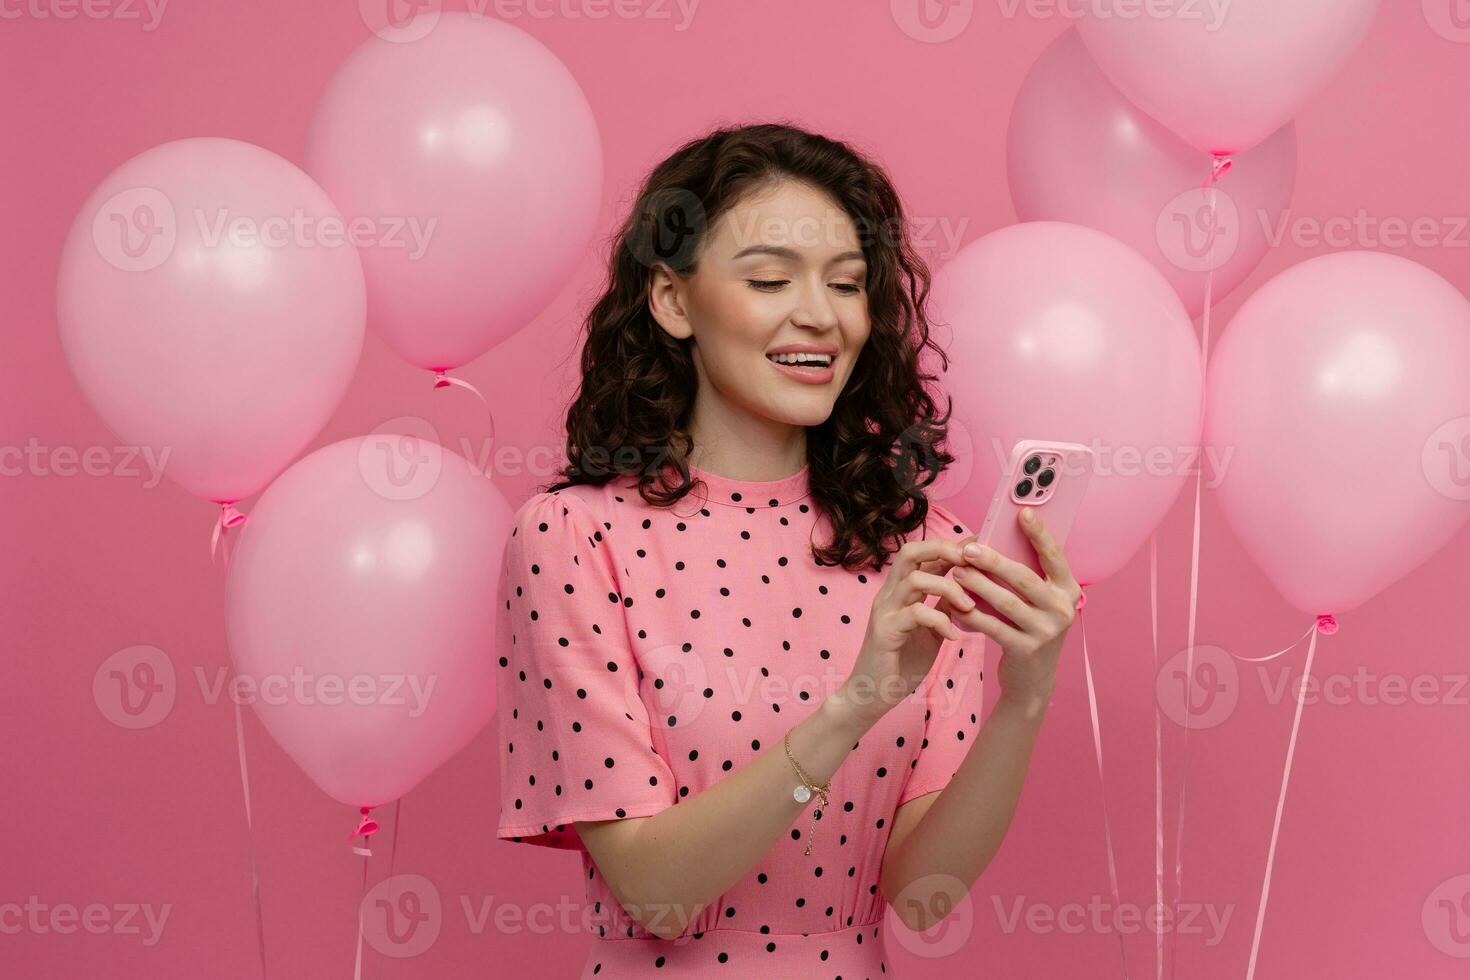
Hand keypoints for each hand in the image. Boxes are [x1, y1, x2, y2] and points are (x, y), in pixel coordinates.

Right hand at [835, 537, 982, 728]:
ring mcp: (885, 611)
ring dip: (949, 589)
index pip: (922, 554)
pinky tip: (954, 636)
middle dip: (943, 550)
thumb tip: (967, 586)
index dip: (949, 545)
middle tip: (971, 563)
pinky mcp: (886, 632)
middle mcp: (889, 594)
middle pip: (910, 552)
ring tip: (968, 607)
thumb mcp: (930, 630)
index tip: (977, 544)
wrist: (873, 694)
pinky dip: (941, 621)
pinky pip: (916, 614)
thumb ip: (942, 607)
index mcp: (899, 590)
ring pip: (915, 580)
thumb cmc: (901, 662)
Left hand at [951, 508, 1082, 713]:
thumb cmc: (1031, 626)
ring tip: (956, 573)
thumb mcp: (1039, 601)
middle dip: (994, 561)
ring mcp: (1046, 632)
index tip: (1023, 512)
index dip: (1040, 534)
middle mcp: (1062, 610)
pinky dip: (971, 615)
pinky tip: (953, 605)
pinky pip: (993, 627)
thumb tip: (996, 539)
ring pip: (1006, 602)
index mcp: (1069, 590)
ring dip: (978, 585)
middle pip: (1024, 578)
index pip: (1055, 556)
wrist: (1033, 678)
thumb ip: (1028, 574)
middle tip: (968, 548)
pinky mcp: (1026, 650)